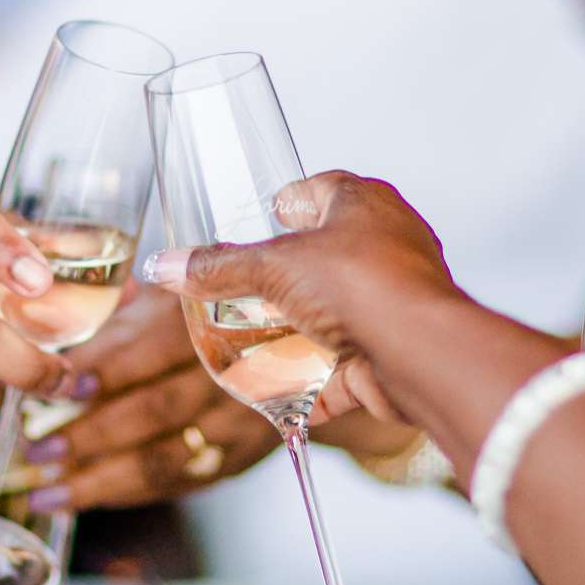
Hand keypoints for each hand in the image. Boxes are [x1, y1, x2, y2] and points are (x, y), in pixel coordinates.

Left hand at [21, 286, 280, 511]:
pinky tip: (87, 496)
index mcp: (208, 321)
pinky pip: (177, 483)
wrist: (297, 353)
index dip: (100, 373)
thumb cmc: (212, 316)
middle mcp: (229, 375)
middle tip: (35, 451)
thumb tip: (49, 332)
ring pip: (163, 460)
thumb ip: (121, 313)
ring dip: (99, 480)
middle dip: (88, 437)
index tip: (53, 390)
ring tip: (47, 492)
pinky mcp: (237, 459)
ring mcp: (237, 424)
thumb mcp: (172, 297)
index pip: (146, 351)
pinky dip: (127, 493)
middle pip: (152, 412)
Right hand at [139, 173, 459, 426]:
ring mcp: (393, 300)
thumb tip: (164, 266)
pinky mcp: (391, 351)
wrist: (420, 356)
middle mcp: (388, 246)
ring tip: (261, 339)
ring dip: (304, 329)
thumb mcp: (273, 268)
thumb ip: (217, 269)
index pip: (324, 188)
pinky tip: (287, 396)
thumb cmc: (363, 285)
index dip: (292, 200)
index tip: (269, 213)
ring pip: (340, 311)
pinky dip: (318, 383)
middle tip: (251, 285)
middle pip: (329, 254)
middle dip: (291, 274)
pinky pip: (346, 368)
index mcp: (365, 205)